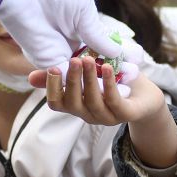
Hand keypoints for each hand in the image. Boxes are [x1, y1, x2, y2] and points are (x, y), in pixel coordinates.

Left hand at [0, 0, 143, 78]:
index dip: (121, 56)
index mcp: (82, 26)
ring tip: (124, 86)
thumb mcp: (84, 10)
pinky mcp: (48, 61)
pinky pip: (68, 78)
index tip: (138, 63)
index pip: (104, 47)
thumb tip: (118, 52)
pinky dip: (85, 84)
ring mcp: (60, 53)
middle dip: (115, 72)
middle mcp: (72, 41)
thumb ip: (98, 35)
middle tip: (133, 78)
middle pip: (96, 64)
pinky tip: (104, 88)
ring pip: (84, 74)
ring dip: (103, 82)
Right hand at [34, 57, 176, 167]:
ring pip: (93, 101)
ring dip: (89, 80)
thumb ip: (63, 74)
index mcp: (77, 105)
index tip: (53, 67)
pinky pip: (114, 101)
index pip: (56, 103)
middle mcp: (88, 114)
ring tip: (88, 60)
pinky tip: (106, 68)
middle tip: (73, 60)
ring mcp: (107, 116)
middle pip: (73, 103)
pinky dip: (109, 84)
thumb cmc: (113, 82)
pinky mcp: (125, 114)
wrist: (145, 95)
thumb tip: (31, 77)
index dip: (52, 88)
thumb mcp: (87, 75)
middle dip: (72, 80)